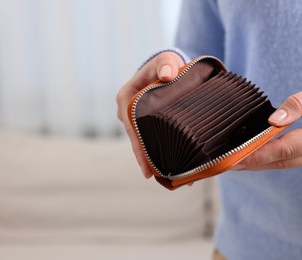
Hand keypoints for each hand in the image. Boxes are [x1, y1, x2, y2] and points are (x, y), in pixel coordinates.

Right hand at [116, 52, 184, 177]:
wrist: (169, 67)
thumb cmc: (164, 64)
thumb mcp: (165, 61)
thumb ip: (166, 64)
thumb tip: (167, 75)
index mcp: (126, 99)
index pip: (132, 127)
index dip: (139, 147)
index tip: (146, 166)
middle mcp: (128, 112)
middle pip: (137, 140)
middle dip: (147, 159)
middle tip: (158, 177)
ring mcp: (137, 120)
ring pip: (145, 142)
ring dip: (155, 158)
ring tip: (170, 178)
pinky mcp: (148, 123)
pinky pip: (152, 139)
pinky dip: (161, 151)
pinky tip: (174, 167)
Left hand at [232, 73, 301, 170]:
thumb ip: (299, 103)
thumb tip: (272, 119)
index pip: (288, 145)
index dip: (260, 152)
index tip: (237, 156)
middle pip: (283, 160)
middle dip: (253, 162)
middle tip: (227, 164)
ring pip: (285, 164)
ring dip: (259, 164)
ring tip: (234, 163)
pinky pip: (290, 161)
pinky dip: (271, 161)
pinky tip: (253, 159)